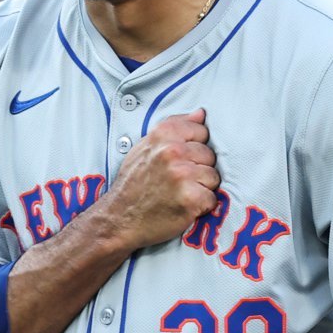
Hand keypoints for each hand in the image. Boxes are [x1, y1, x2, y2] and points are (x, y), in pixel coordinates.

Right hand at [100, 110, 218, 250]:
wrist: (119, 218)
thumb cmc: (134, 183)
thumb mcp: (145, 146)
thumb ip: (174, 127)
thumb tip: (201, 113)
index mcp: (163, 134)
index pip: (202, 131)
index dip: (194, 148)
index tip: (181, 160)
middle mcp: (173, 151)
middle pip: (210, 155)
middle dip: (199, 169)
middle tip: (177, 182)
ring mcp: (182, 175)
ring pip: (213, 177)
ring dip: (201, 188)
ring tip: (180, 194)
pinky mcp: (190, 199)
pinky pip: (212, 199)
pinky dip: (201, 207)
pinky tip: (183, 206)